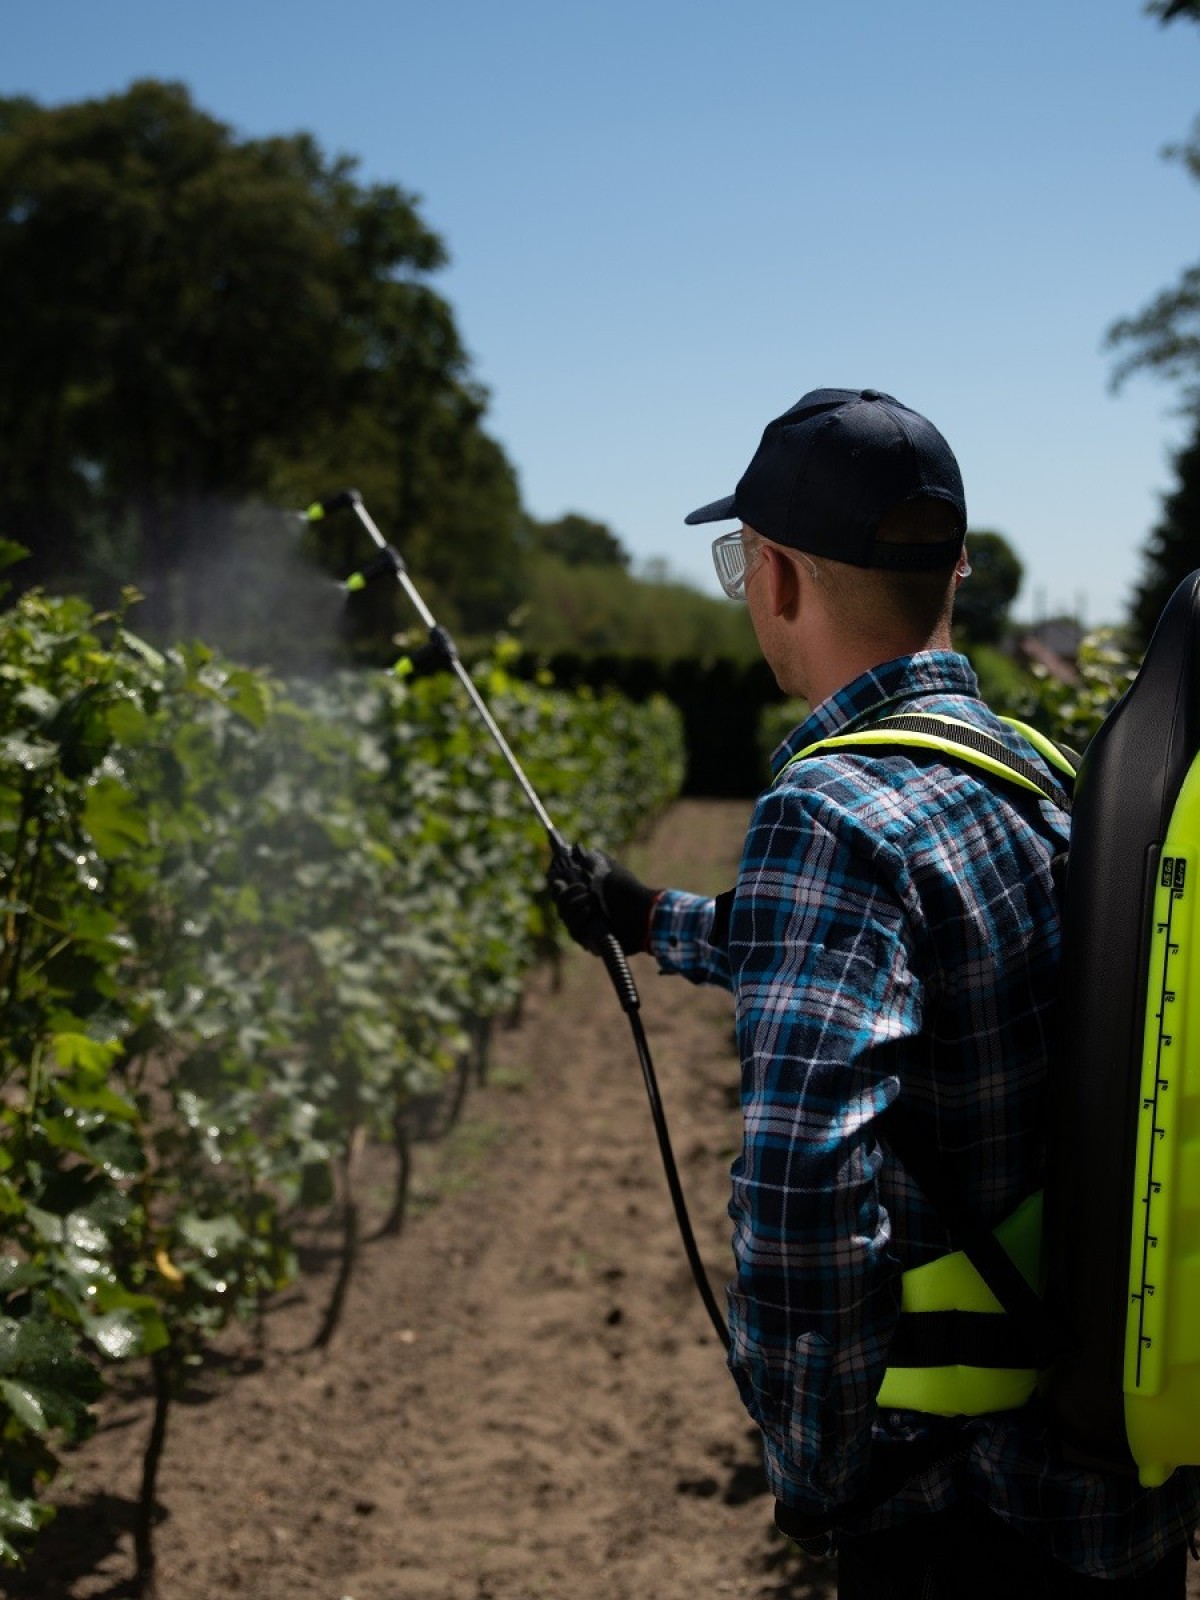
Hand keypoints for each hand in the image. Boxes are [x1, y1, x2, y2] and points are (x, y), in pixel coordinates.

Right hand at [546, 844, 660, 955]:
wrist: (642, 912)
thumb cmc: (626, 889)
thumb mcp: (607, 869)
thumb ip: (591, 860)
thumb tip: (577, 848)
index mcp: (586, 895)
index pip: (562, 893)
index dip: (557, 887)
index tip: (557, 880)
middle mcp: (584, 911)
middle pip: (560, 906)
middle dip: (567, 896)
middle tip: (583, 888)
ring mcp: (587, 927)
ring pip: (565, 918)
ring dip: (575, 906)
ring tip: (592, 902)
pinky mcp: (591, 941)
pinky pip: (575, 932)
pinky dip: (580, 920)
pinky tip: (590, 913)